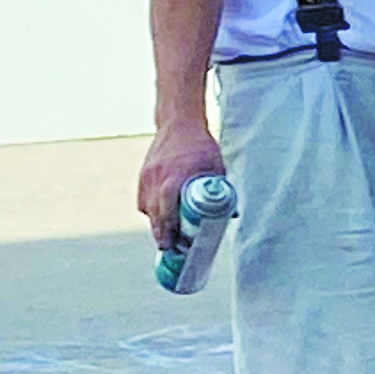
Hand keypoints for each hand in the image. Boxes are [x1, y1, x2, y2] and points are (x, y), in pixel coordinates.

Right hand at [137, 118, 225, 247]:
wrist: (178, 124)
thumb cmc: (201, 147)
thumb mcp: (217, 167)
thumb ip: (222, 190)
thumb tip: (232, 215)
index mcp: (175, 177)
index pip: (167, 210)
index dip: (168, 230)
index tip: (170, 246)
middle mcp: (157, 178)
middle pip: (155, 214)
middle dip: (161, 234)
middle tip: (169, 249)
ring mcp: (147, 177)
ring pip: (148, 208)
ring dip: (156, 223)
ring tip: (167, 236)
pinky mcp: (143, 175)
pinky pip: (144, 200)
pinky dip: (152, 211)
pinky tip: (162, 217)